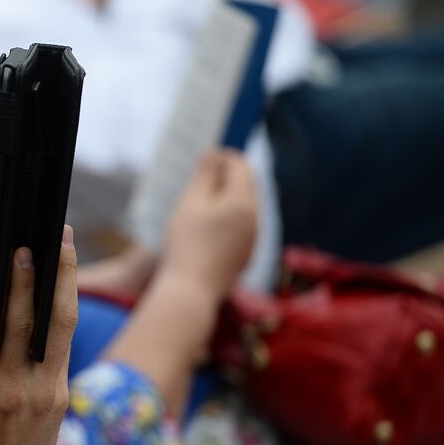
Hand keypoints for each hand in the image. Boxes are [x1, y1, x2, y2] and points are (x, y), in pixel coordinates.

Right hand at [0, 228, 77, 444]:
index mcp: (9, 394)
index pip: (21, 325)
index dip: (25, 283)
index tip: (24, 247)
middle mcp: (43, 391)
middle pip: (61, 317)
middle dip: (65, 270)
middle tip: (64, 230)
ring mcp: (57, 395)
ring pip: (67, 329)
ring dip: (67, 287)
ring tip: (63, 249)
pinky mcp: (60, 400)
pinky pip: (62, 346)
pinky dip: (60, 313)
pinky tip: (53, 294)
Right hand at [163, 150, 257, 300]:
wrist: (192, 290)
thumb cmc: (188, 243)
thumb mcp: (191, 203)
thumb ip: (204, 175)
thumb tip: (214, 154)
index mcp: (244, 201)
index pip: (241, 166)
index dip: (224, 156)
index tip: (206, 155)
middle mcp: (256, 218)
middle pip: (248, 185)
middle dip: (228, 175)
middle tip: (203, 174)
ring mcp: (254, 238)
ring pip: (246, 206)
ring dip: (228, 196)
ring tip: (202, 200)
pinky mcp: (247, 253)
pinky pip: (242, 226)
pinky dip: (229, 216)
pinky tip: (208, 225)